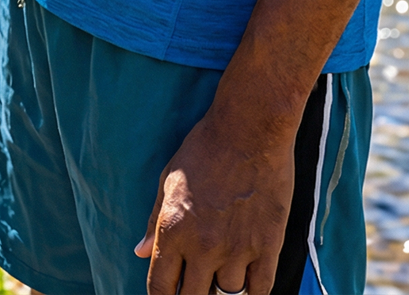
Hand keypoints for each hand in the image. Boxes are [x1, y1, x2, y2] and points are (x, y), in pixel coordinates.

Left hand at [136, 109, 294, 294]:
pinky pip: (259, 290)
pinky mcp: (267, 246)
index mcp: (174, 229)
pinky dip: (251, 293)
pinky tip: (245, 286)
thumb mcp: (169, 179)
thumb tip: (141, 251)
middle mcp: (203, 246)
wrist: (249, 130)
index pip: (160, 287)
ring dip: (220, 292)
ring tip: (217, 279)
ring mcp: (237, 249)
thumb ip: (155, 220)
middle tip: (194, 286)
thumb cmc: (204, 148)